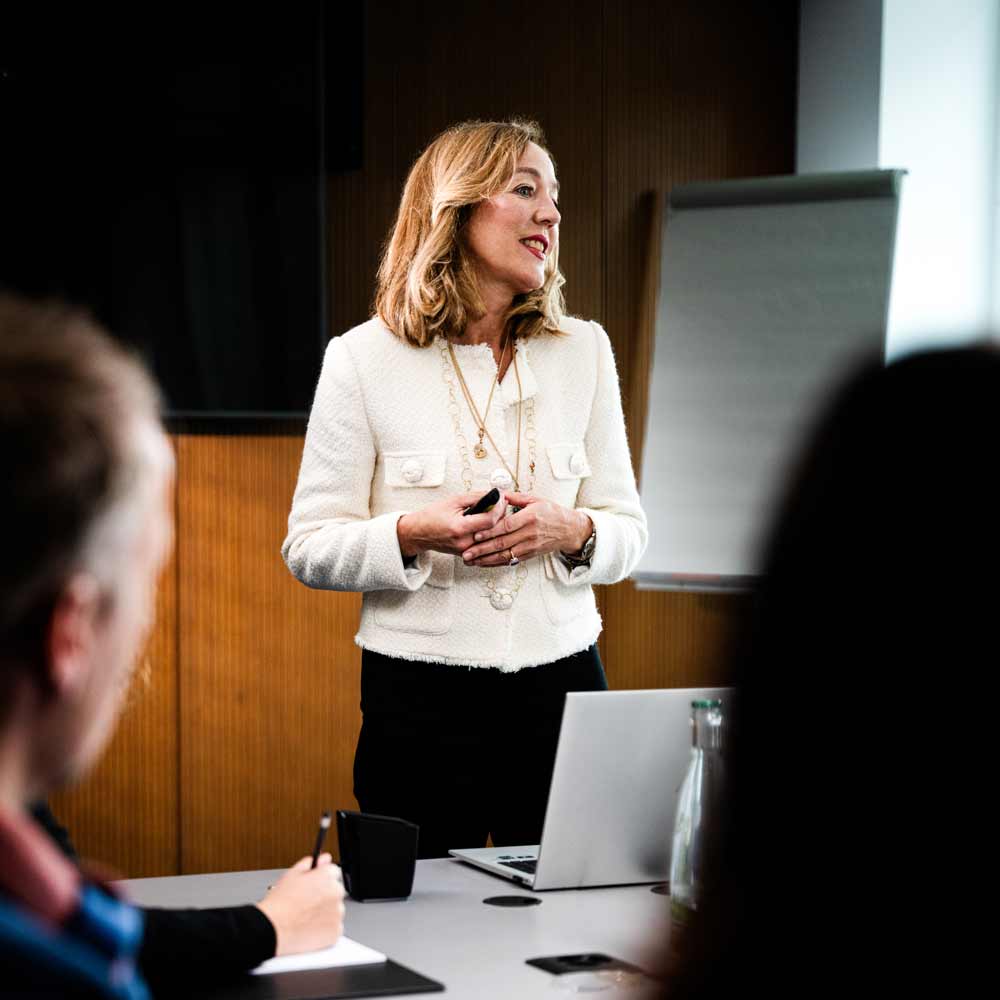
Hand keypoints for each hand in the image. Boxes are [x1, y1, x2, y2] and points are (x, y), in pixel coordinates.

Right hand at [255, 854, 345, 956]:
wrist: (273, 928)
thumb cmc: (280, 903)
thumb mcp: (291, 875)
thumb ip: (309, 864)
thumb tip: (323, 858)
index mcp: (327, 875)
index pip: (334, 872)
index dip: (322, 879)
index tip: (315, 886)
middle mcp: (336, 891)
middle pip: (335, 891)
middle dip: (325, 896)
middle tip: (307, 904)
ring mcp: (337, 912)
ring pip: (335, 910)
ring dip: (326, 913)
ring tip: (306, 918)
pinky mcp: (335, 931)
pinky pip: (334, 928)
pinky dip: (325, 930)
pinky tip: (310, 929)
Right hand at [397, 491, 505, 558]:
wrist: (418, 533)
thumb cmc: (432, 516)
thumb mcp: (453, 501)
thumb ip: (476, 497)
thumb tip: (494, 494)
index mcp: (460, 528)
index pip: (490, 520)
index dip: (499, 508)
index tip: (502, 499)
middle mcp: (464, 542)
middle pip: (494, 531)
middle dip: (501, 516)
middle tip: (501, 504)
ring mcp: (466, 551)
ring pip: (492, 539)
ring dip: (497, 525)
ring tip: (494, 513)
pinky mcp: (467, 554)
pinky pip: (485, 545)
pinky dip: (489, 534)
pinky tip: (487, 525)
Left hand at [462, 492, 592, 566]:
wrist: (569, 530)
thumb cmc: (552, 513)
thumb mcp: (536, 499)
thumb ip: (515, 497)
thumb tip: (498, 494)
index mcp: (530, 517)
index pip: (507, 526)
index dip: (490, 531)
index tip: (476, 534)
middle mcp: (530, 533)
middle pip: (502, 543)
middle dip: (482, 548)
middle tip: (467, 551)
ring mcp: (530, 546)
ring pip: (505, 555)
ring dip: (486, 559)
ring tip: (471, 560)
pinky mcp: (529, 554)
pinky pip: (510, 560)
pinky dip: (496, 563)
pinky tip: (484, 563)